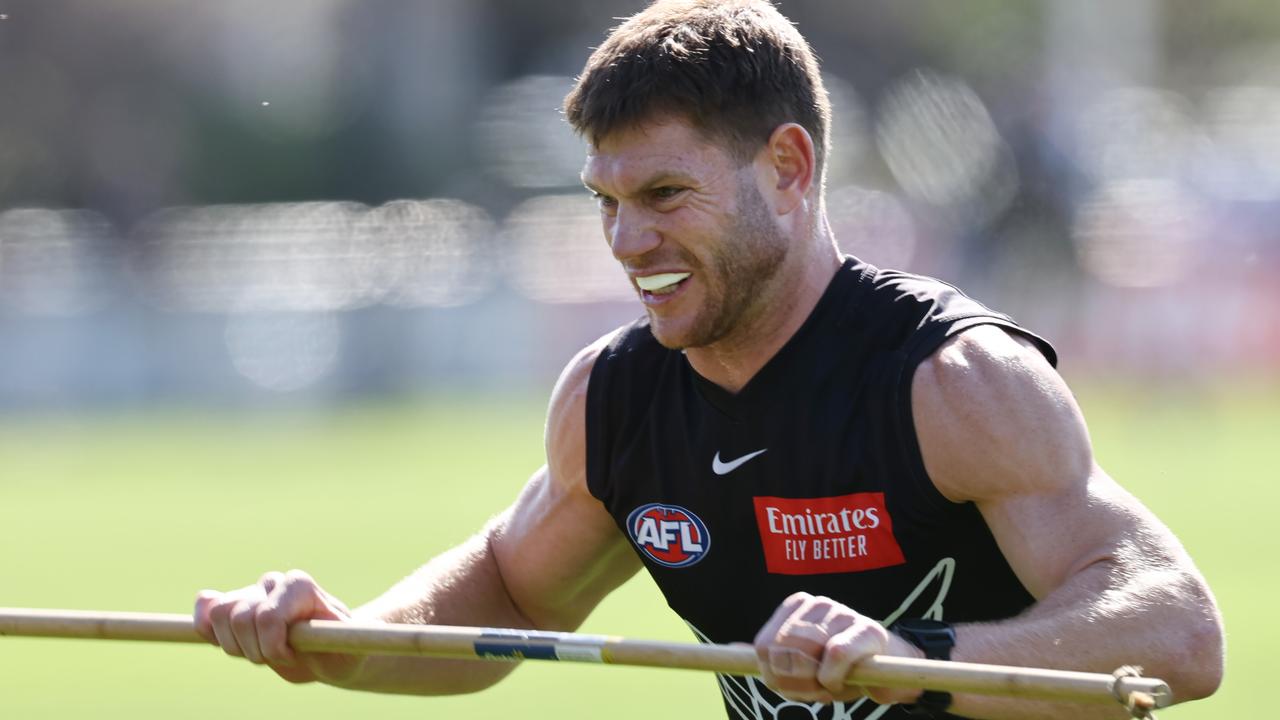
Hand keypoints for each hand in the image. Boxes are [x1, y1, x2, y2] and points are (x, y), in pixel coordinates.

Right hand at [194, 569, 363, 684]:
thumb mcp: (346, 650)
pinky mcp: (235, 605)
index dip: (273, 646)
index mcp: (300, 586)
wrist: (329, 652)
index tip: (295, 656)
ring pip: (219, 614)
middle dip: (254, 650)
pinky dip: (204, 626)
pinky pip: (206, 605)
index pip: (266, 616)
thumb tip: (311, 635)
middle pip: (239, 616)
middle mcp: (274, 583)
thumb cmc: (341, 650)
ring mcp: (252, 593)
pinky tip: (223, 641)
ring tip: (260, 653)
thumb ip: (332, 640)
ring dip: (234, 646)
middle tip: (279, 658)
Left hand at [753, 592, 924, 704]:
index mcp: (797, 607)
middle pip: (780, 651)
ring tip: (827, 688)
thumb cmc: (843, 668)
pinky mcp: (867, 630)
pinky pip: (834, 656)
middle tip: (811, 692)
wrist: (895, 670)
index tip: (787, 686)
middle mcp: (817, 604)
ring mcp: (842, 613)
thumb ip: (773, 660)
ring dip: (813, 684)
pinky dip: (832, 679)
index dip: (771, 675)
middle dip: (791, 682)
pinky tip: (841, 683)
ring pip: (805, 654)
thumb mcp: (803, 667)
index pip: (763, 645)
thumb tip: (731, 649)